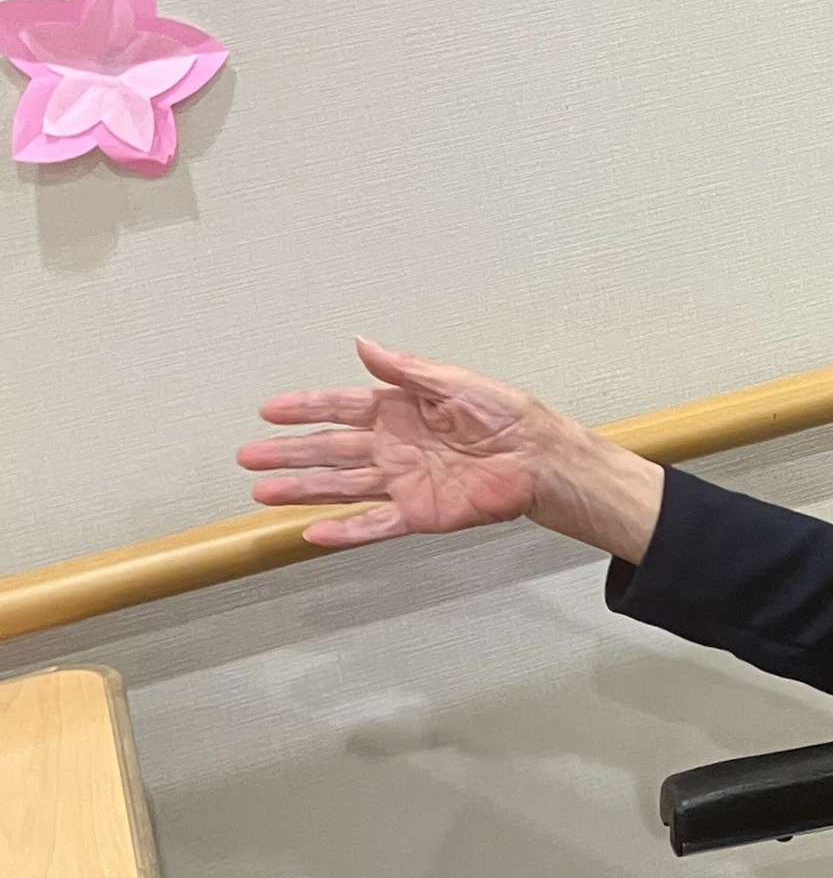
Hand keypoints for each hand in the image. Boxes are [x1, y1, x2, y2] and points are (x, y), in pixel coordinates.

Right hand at [239, 339, 602, 548]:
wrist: (540, 460)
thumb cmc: (509, 417)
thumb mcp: (457, 383)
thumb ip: (407, 369)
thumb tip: (364, 344)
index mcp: (401, 411)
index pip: (341, 407)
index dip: (305, 409)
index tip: (270, 411)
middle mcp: (395, 447)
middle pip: (330, 450)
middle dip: (289, 453)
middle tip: (248, 456)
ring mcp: (404, 482)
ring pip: (341, 487)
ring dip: (302, 490)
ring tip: (263, 492)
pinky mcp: (420, 513)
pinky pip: (376, 524)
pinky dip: (346, 531)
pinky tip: (313, 533)